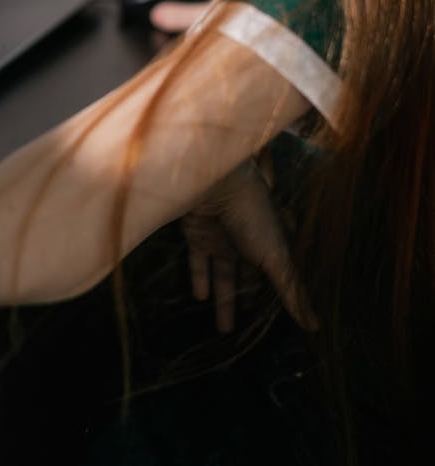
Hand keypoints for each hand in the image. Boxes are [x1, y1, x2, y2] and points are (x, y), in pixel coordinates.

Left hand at [182, 159, 315, 332]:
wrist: (214, 182)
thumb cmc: (253, 215)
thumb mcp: (277, 257)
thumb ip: (291, 292)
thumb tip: (315, 327)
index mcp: (271, 243)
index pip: (277, 274)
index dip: (278, 296)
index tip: (281, 319)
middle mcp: (247, 242)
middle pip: (248, 278)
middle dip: (249, 300)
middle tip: (248, 329)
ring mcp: (221, 238)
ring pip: (223, 276)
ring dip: (223, 301)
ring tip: (224, 330)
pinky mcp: (197, 235)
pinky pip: (198, 261)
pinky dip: (199, 279)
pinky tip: (199, 297)